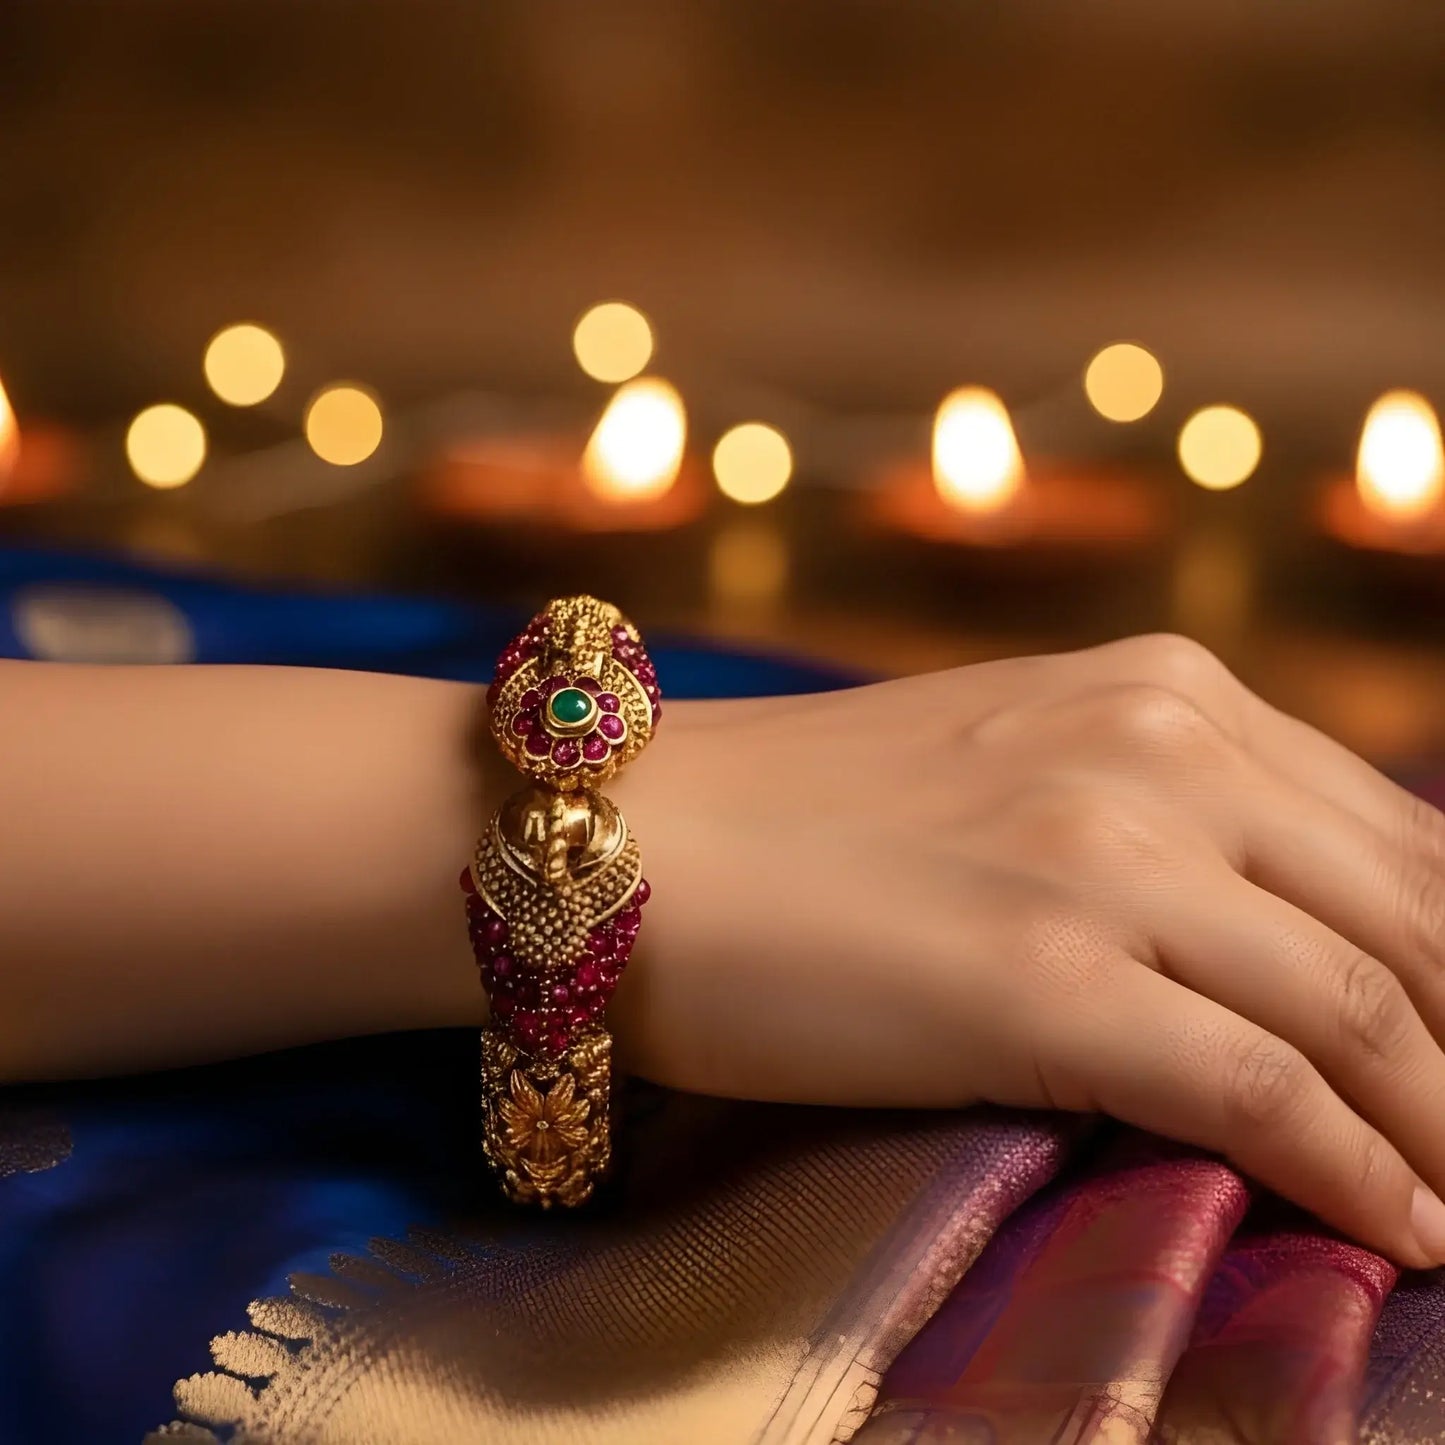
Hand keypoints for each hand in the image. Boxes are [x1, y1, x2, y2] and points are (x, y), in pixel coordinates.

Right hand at [616, 633, 1444, 1267]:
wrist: (632, 840)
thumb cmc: (803, 816)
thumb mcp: (1016, 764)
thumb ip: (1156, 812)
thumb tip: (1283, 924)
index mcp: (1162, 691)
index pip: (1397, 839)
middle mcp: (1158, 752)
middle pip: (1413, 921)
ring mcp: (1104, 860)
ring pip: (1364, 1013)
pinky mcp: (1040, 979)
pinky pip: (1259, 1094)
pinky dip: (1355, 1173)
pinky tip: (1400, 1232)